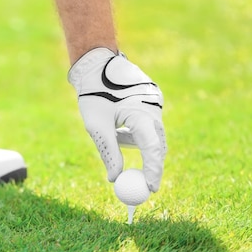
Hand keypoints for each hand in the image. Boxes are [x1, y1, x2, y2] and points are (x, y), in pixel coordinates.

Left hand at [68, 48, 166, 191]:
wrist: (95, 62)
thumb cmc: (93, 92)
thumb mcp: (96, 126)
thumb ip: (109, 152)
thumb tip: (114, 179)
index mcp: (142, 111)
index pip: (153, 148)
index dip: (153, 170)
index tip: (150, 189)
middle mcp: (154, 106)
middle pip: (158, 143)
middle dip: (150, 164)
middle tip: (140, 182)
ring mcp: (155, 102)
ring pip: (151, 134)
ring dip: (135, 143)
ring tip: (113, 131)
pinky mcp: (151, 100)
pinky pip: (147, 124)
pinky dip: (134, 132)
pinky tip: (117, 120)